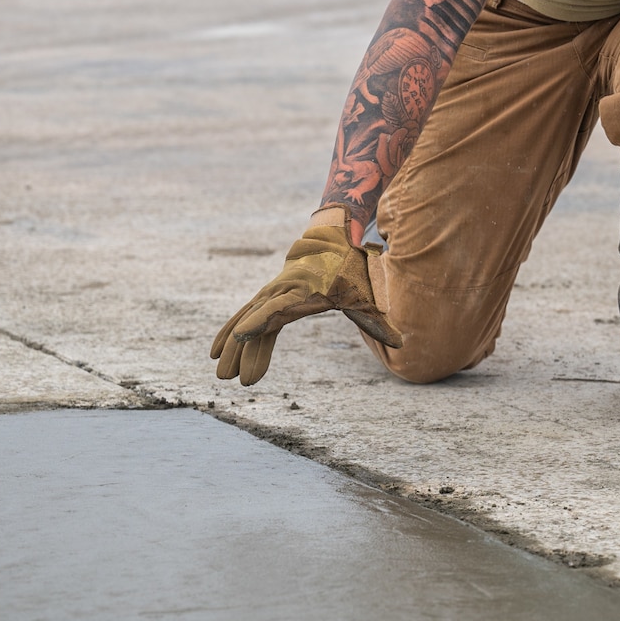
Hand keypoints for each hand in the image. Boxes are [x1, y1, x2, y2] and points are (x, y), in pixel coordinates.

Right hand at [210, 212, 402, 385]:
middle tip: (230, 379)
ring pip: (246, 322)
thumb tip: (402, 344)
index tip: (241, 336)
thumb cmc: (350, 270)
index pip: (277, 308)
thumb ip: (378, 321)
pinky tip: (217, 354)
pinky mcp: (267, 298)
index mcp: (302, 290)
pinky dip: (231, 334)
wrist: (331, 241)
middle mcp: (280, 291)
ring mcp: (270, 294)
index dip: (259, 322)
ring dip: (232, 349)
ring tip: (222, 377)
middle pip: (255, 321)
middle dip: (241, 350)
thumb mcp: (365, 295)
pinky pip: (246, 318)